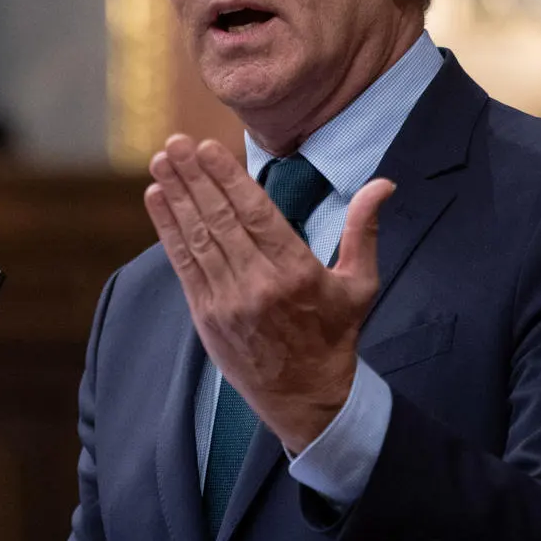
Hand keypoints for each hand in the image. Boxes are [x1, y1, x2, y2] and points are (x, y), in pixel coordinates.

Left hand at [143, 135, 393, 452]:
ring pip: (198, 238)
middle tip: (176, 143)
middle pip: (220, 220)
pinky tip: (157, 200)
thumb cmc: (334, 336)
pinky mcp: (206, 317)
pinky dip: (168, 230)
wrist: (305, 397)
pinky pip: (183, 265)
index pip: (256, 214)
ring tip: (162, 161)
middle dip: (194, 177)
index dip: (228, 178)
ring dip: (177, 196)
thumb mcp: (360, 285)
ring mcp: (228, 302)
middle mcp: (259, 285)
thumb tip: (383, 184)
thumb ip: (364, 231)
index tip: (208, 148)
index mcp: (296, 272)